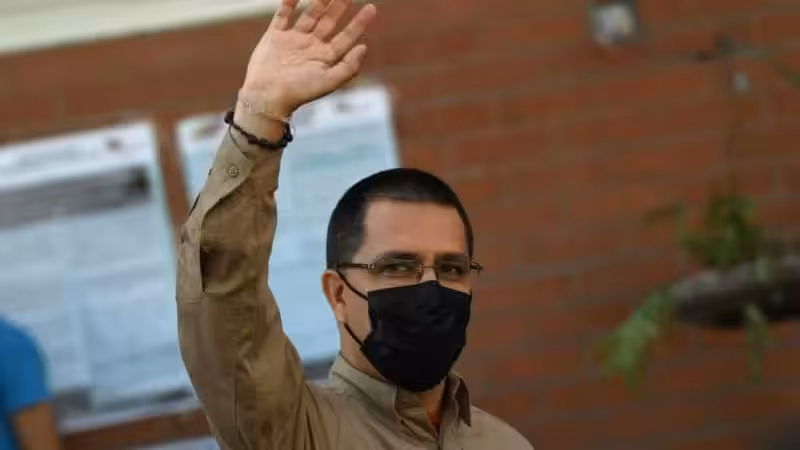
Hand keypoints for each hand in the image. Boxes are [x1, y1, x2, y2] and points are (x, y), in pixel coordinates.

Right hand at [241, 0, 376, 117]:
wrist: (267, 96)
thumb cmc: (299, 92)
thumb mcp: (329, 81)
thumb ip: (348, 66)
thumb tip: (364, 47)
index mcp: (325, 58)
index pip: (346, 37)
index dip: (359, 23)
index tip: (371, 8)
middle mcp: (311, 47)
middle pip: (329, 21)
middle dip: (339, 5)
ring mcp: (293, 40)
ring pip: (310, 14)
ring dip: (319, 1)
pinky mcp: (275, 36)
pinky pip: (283, 15)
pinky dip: (289, 3)